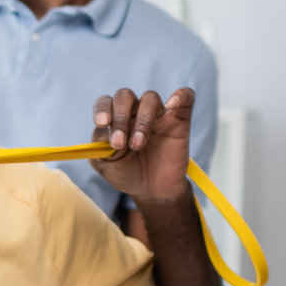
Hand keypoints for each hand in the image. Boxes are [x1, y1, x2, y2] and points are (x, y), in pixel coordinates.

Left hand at [90, 87, 194, 203]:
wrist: (152, 190)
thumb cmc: (127, 173)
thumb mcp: (105, 164)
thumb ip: (100, 146)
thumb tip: (104, 131)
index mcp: (113, 118)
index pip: (105, 103)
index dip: (102, 109)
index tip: (102, 124)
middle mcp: (134, 112)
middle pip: (125, 96)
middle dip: (120, 117)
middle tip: (120, 142)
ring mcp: (157, 114)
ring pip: (150, 98)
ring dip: (142, 120)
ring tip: (137, 144)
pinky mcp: (179, 120)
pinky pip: (185, 97)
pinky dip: (180, 96)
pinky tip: (172, 104)